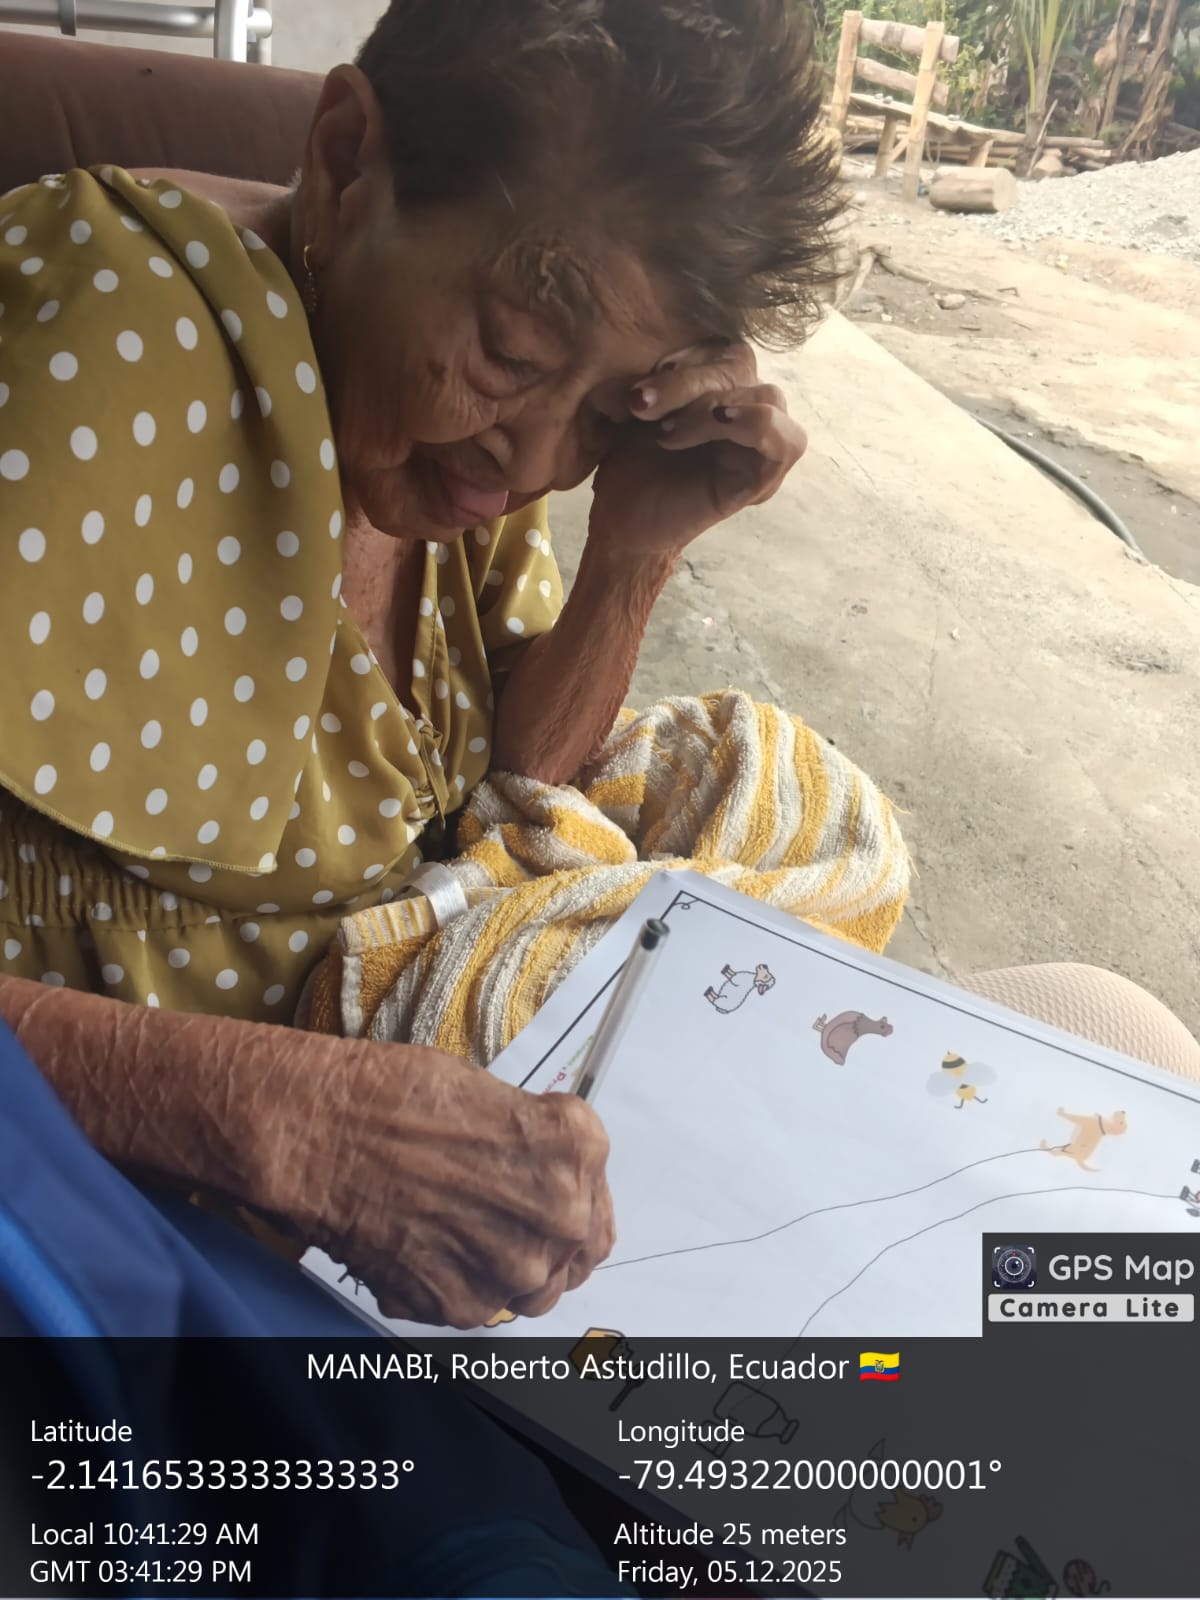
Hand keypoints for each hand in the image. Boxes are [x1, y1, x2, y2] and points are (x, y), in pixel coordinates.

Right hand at [301, 1043, 615, 1327]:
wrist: (318, 1132)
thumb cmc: (393, 1095)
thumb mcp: (490, 1094)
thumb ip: (535, 1144)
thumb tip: (540, 1170)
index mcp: (575, 1150)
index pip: (596, 1190)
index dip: (566, 1189)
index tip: (539, 1184)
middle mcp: (560, 1216)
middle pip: (575, 1246)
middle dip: (541, 1229)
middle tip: (496, 1210)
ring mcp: (514, 1269)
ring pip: (533, 1286)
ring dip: (508, 1264)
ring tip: (459, 1228)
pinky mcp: (462, 1305)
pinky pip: (481, 1303)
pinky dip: (458, 1282)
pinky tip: (426, 1242)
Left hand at [588, 340, 806, 556]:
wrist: (619, 519)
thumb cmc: (624, 458)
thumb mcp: (634, 401)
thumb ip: (658, 366)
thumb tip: (658, 331)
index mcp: (719, 381)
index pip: (723, 341)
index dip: (686, 350)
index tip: (639, 380)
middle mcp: (746, 405)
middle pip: (742, 365)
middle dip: (689, 381)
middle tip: (640, 404)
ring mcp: (759, 442)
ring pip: (766, 395)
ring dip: (713, 404)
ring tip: (667, 432)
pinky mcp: (762, 478)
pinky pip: (787, 441)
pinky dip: (758, 423)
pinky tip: (721, 422)